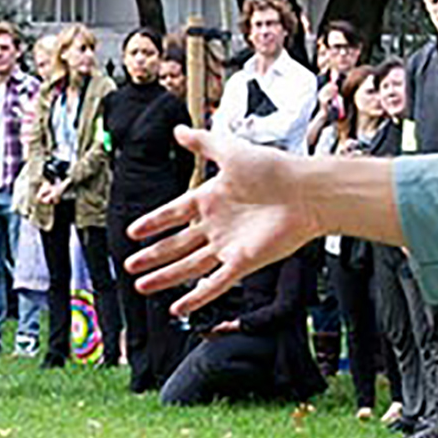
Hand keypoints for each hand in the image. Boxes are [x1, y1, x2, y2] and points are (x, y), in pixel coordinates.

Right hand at [127, 127, 323, 311]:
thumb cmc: (274, 169)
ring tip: (142, 285)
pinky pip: (215, 284)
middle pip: (177, 244)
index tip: (133, 231)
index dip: (154, 222)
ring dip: (166, 277)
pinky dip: (196, 297)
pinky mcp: (242, 262)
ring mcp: (228, 246)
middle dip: (153, 256)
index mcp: (211, 198)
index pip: (173, 213)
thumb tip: (178, 130)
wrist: (307, 193)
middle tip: (130, 265)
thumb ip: (203, 143)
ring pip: (189, 266)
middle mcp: (217, 225)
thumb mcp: (231, 151)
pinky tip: (179, 307)